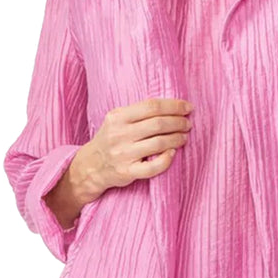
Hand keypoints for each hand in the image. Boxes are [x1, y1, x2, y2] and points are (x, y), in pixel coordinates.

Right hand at [77, 96, 193, 197]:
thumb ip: (139, 112)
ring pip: (159, 143)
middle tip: (187, 124)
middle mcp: (119, 134)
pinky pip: (153, 167)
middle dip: (178, 122)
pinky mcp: (127, 172)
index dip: (174, 105)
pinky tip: (173, 153)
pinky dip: (167, 160)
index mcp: (118, 117)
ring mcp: (123, 154)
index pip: (151, 106)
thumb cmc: (111, 139)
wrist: (90, 165)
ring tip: (184, 137)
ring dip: (177, 139)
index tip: (188, 107)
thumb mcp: (117, 120)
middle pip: (158, 124)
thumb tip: (172, 106)